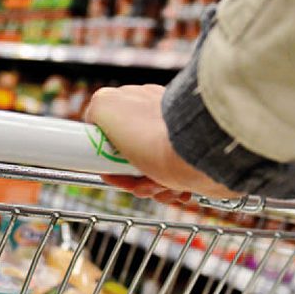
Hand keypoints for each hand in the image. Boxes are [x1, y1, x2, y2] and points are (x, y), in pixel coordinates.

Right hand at [83, 85, 236, 202]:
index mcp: (139, 103)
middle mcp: (158, 119)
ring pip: (150, 172)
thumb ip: (94, 110)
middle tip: (138, 183)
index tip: (109, 171)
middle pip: (131, 157)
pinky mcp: (194, 160)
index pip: (113, 133)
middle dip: (130, 177)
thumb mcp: (105, 106)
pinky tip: (176, 190)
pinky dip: (171, 190)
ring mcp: (176, 141)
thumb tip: (94, 122)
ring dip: (150, 187)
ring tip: (160, 186)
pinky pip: (173, 181)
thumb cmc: (152, 135)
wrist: (199, 156)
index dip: (107, 156)